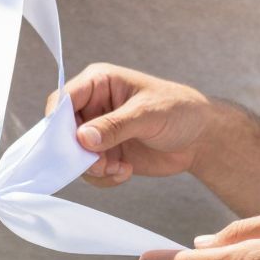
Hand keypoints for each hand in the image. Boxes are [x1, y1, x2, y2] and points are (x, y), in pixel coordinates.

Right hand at [64, 62, 213, 184]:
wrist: (201, 138)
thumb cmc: (179, 110)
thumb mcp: (147, 114)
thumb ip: (115, 126)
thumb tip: (82, 137)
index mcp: (99, 83)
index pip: (63, 99)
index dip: (57, 121)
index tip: (67, 144)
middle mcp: (93, 106)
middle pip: (63, 131)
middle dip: (78, 152)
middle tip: (99, 164)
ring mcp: (98, 132)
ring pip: (75, 155)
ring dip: (93, 168)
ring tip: (119, 169)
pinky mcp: (106, 154)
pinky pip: (90, 171)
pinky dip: (104, 177)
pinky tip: (126, 172)